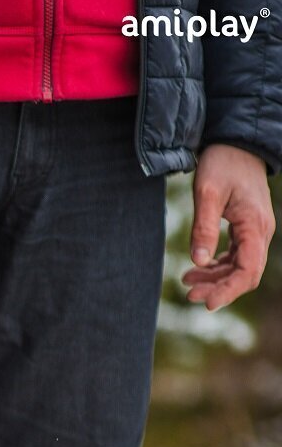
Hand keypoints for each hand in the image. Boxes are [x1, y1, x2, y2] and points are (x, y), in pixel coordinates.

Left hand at [182, 144, 275, 310]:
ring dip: (216, 278)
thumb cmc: (222, 163)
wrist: (236, 143)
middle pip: (245, 273)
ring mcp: (255, 231)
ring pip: (239, 266)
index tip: (206, 303)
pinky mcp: (246, 228)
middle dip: (219, 288)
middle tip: (189, 294)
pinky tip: (196, 269)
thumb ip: (203, 227)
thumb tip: (198, 261)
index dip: (228, 290)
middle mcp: (260, 232)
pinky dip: (217, 266)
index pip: (248, 270)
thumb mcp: (207, 193)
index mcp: (255, 226)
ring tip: (186, 281)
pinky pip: (235, 256)